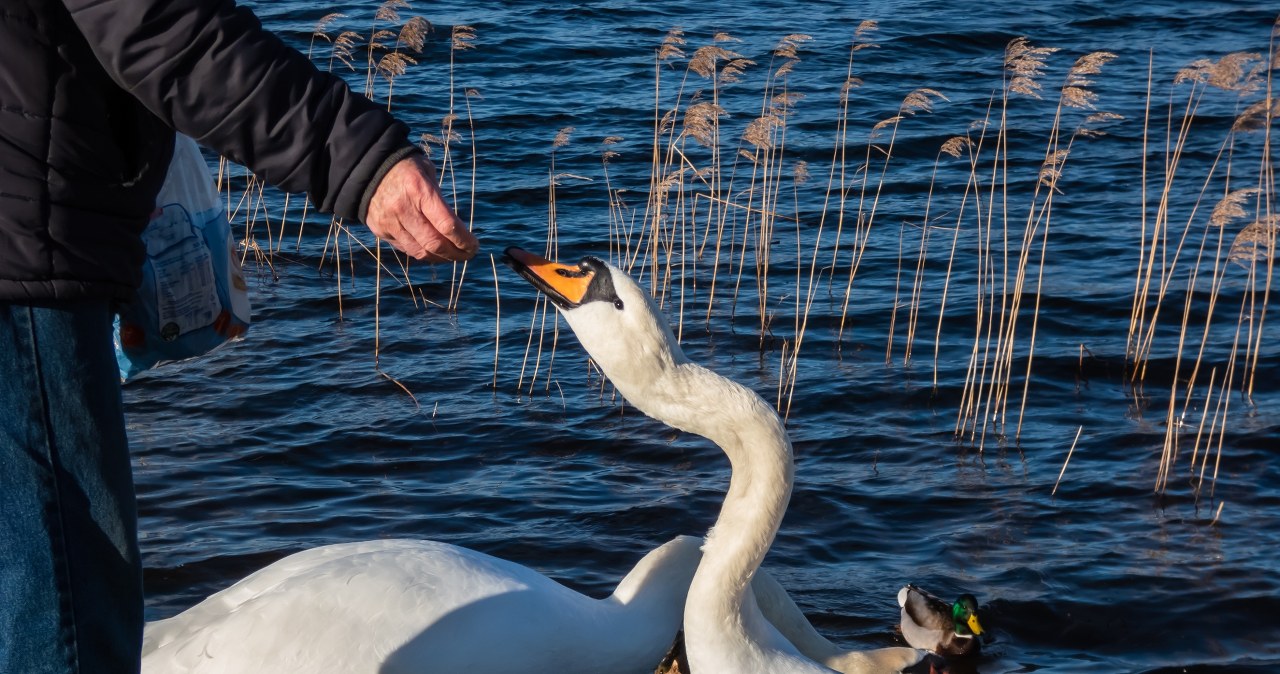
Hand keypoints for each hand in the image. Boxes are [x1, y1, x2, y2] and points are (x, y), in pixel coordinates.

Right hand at [364, 154, 478, 261]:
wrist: (366, 169)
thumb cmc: (406, 169)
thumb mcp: (427, 172)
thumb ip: (440, 200)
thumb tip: (457, 229)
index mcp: (419, 190)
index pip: (447, 225)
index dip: (464, 240)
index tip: (474, 246)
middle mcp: (403, 209)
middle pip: (434, 244)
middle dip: (456, 254)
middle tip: (467, 255)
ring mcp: (390, 222)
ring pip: (420, 252)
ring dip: (441, 258)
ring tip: (453, 256)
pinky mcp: (380, 231)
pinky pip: (406, 249)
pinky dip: (423, 253)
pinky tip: (434, 252)